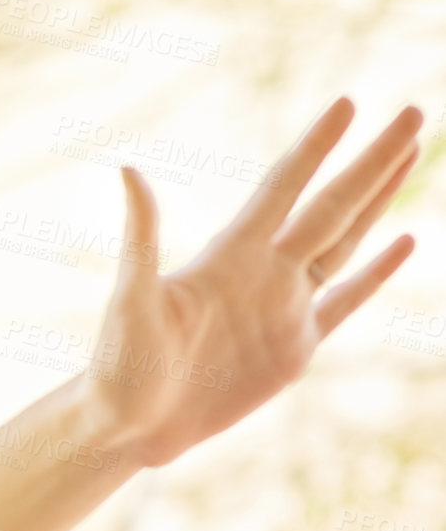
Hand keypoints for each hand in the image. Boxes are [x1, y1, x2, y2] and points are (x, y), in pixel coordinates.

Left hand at [82, 98, 421, 468]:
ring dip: (379, 201)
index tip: (348, 103)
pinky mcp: (295, 348)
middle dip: (372, 161)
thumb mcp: (131, 298)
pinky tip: (403, 242)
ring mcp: (284, 307)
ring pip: (346, 241)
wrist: (130, 427)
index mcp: (229, 254)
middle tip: (412, 111)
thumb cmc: (120, 364)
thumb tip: (128, 169)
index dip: (316, 147)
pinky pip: (346, 302)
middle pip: (332, 204)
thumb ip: (142, 235)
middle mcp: (263, 271)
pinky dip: (376, 273)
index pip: (284, 186)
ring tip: (408, 155)